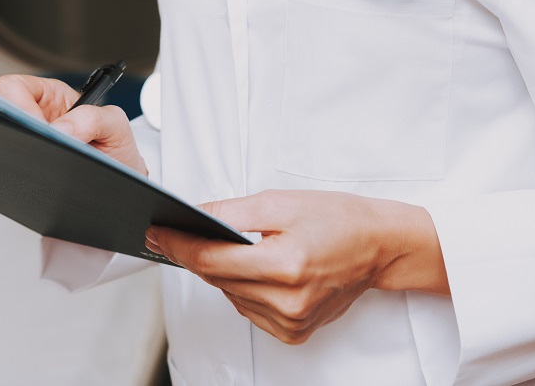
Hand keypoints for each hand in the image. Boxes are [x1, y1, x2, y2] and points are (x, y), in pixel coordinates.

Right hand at [0, 74, 147, 175]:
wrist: (121, 181)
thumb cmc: (116, 149)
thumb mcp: (116, 126)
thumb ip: (96, 117)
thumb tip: (61, 129)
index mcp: (52, 97)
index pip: (14, 87)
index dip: (17, 105)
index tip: (37, 127)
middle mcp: (35, 117)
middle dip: (12, 128)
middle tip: (37, 148)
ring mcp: (29, 142)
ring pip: (0, 140)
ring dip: (18, 151)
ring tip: (46, 163)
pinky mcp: (26, 166)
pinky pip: (9, 166)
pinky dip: (19, 171)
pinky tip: (41, 176)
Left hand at [144, 189, 447, 344]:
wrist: (380, 246)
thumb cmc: (338, 219)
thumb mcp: (281, 202)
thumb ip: (231, 212)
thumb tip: (192, 216)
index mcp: (285, 265)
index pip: (211, 259)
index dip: (176, 244)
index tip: (154, 232)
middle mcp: (287, 301)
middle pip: (216, 278)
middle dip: (195, 253)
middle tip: (178, 230)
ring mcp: (290, 322)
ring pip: (229, 295)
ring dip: (222, 271)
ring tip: (233, 245)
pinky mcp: (293, 332)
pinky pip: (248, 309)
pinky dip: (242, 288)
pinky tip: (256, 269)